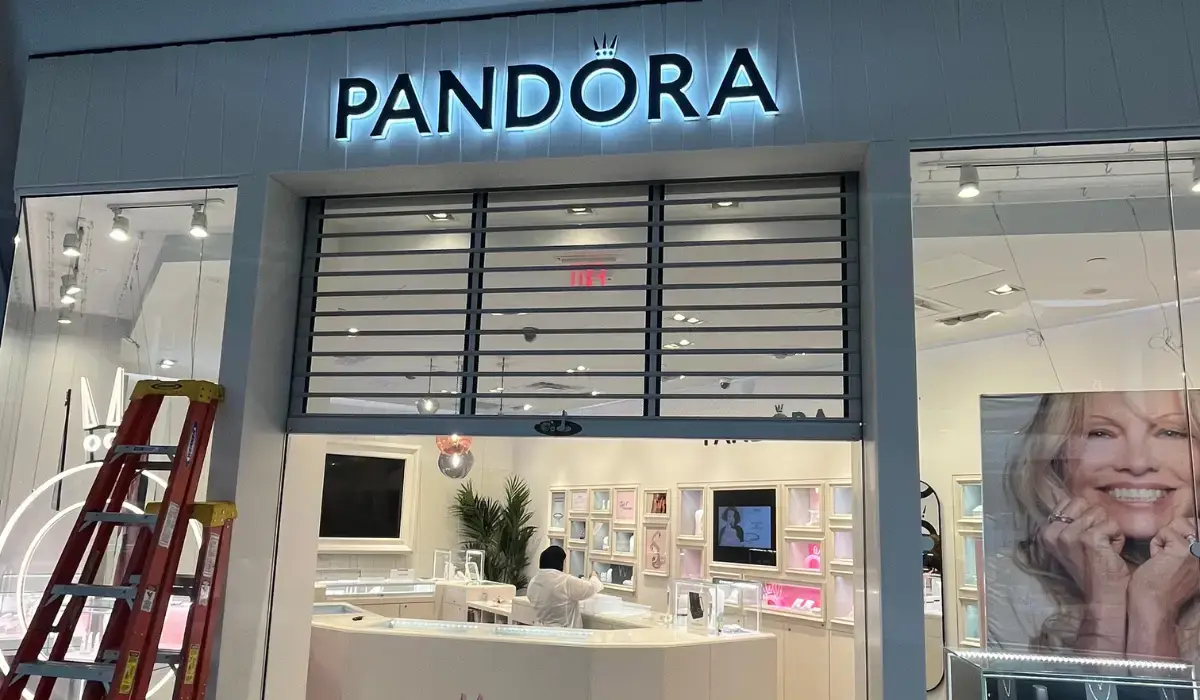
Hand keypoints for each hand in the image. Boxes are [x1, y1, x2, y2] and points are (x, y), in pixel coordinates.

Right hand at [1039, 499, 1129, 604]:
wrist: (1104, 597)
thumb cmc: (1093, 568)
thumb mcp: (1073, 542)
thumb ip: (1071, 520)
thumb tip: (1081, 497)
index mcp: (1046, 531)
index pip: (1072, 501)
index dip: (1087, 516)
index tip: (1087, 539)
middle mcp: (1053, 532)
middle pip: (1085, 502)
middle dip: (1097, 520)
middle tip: (1097, 543)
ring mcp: (1069, 535)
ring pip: (1100, 512)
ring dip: (1109, 529)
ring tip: (1104, 549)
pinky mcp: (1088, 539)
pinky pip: (1112, 524)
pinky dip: (1117, 537)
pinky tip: (1112, 553)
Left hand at [1125, 518, 1198, 658]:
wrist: (1154, 606)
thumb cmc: (1162, 589)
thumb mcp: (1185, 569)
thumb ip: (1190, 553)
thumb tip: (1187, 532)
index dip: (1186, 532)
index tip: (1173, 550)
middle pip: (1196, 522)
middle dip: (1177, 530)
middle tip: (1167, 552)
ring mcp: (1199, 552)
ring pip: (1180, 523)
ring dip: (1166, 537)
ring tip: (1162, 556)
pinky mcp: (1184, 550)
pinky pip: (1166, 532)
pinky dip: (1156, 544)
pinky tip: (1156, 560)